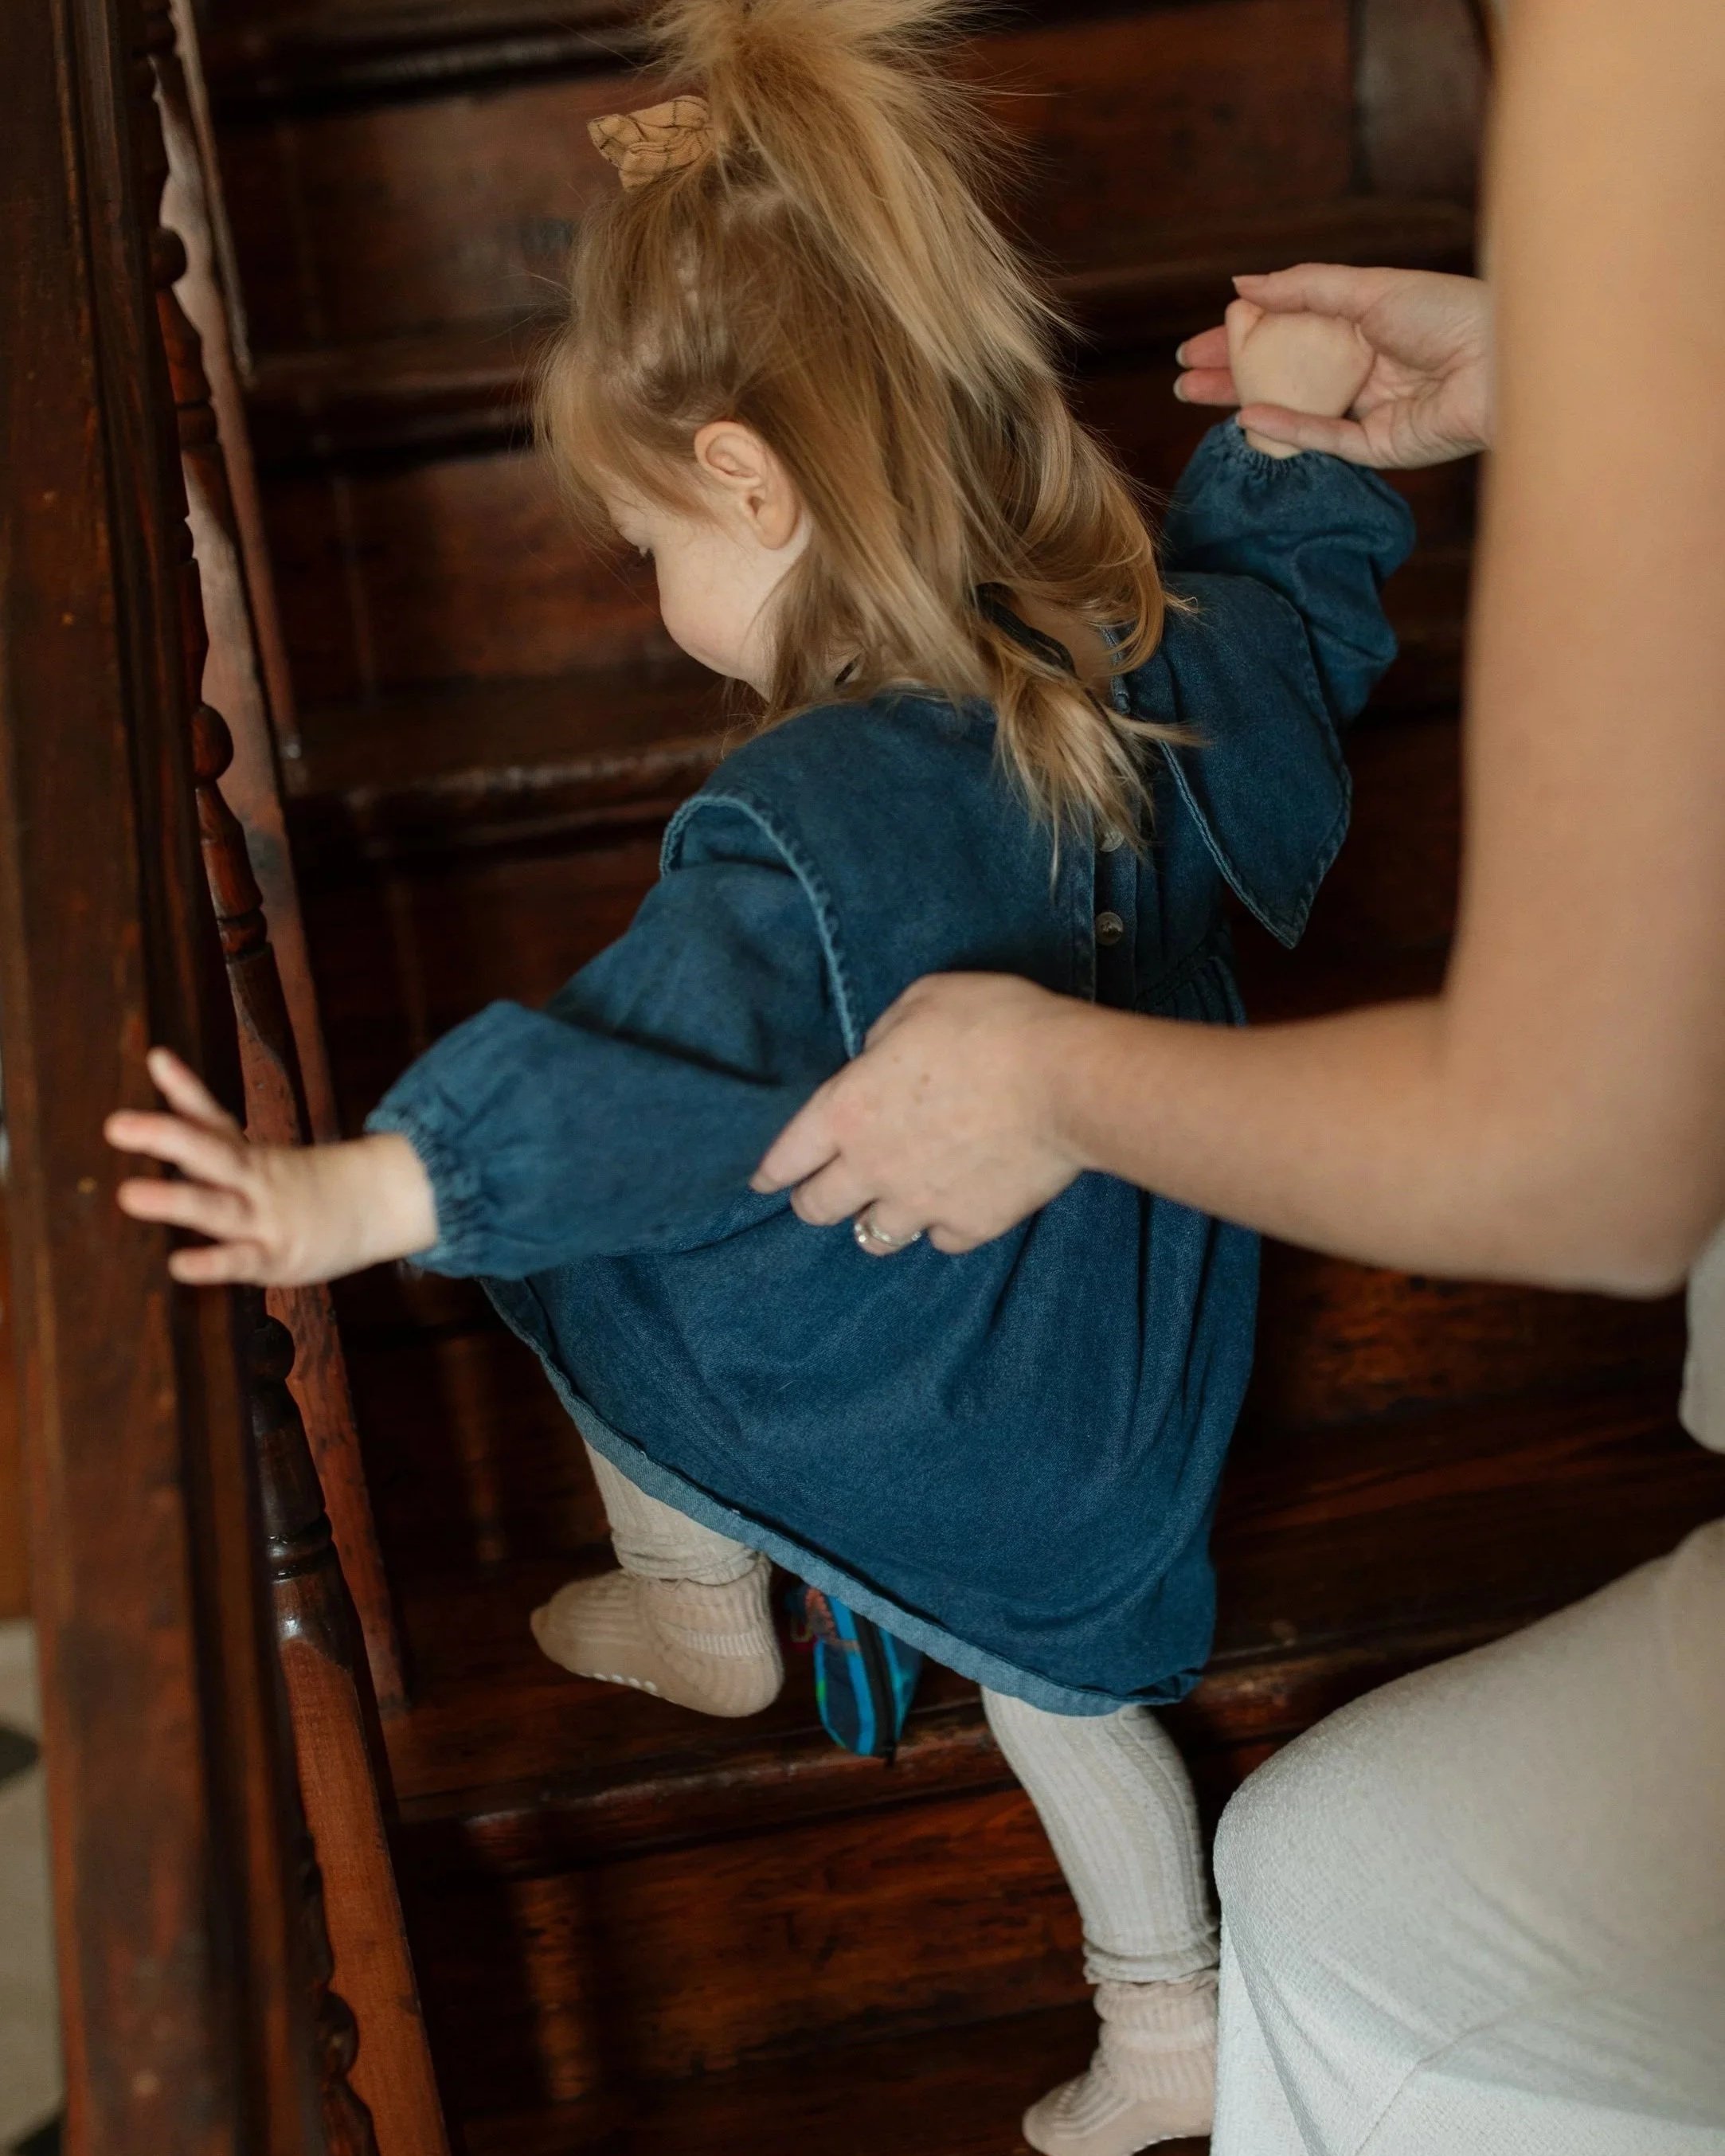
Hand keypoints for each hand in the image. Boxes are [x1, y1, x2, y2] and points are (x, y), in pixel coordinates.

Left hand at [105, 1047, 437, 1285]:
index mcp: (245, 1153)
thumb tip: (155, 1057)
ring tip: (129, 1194)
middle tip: (118, 1125)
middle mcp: (254, 1179)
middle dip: (167, 1139)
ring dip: (176, 1201)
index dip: (184, 1087)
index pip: (213, 1116)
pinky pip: (241, 1260)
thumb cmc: (296, 1180)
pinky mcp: (275, 1256)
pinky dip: (212, 1262)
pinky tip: (180, 1264)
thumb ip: (197, 1112)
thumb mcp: (249, 1147)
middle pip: (211, 1153)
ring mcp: (265, 1217)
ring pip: (218, 1207)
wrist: (372, 1205)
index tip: (157, 1059)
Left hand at [753, 974, 1092, 1252]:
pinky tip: (954, 1206)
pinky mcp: (972, 1225)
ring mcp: (921, 1203)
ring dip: (877, 1220)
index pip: (788, 1155)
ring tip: (891, 1203)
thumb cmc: (993, 1025)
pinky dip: (943, 1226)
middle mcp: (873, 1166)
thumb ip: (885, 1035)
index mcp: (848, 1110)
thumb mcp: (922, 1001)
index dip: (772, 1171)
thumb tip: (879, 1056)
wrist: (1066, 1080)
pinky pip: (942, 1240)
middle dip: (817, 1200)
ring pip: (875, 1236)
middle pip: (819, 1208)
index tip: (765, 1181)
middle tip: (826, 1192)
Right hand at [1176, 265, 1491, 467]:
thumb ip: (1303, 287)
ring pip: (1292, 408)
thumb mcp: (1367, 288)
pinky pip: (1322, 439)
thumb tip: (1242, 284)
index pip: (1288, 332)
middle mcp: (1361, 370)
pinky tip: (1246, 415)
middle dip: (1231, 373)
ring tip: (1193, 396)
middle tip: (1183, 376)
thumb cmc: (1449, 312)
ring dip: (1242, 401)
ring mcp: (1367, 411)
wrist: (1505, 362)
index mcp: (1362, 326)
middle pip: (1282, 372)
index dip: (1242, 337)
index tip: (1198, 343)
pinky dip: (1284, 427)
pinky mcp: (1378, 448)